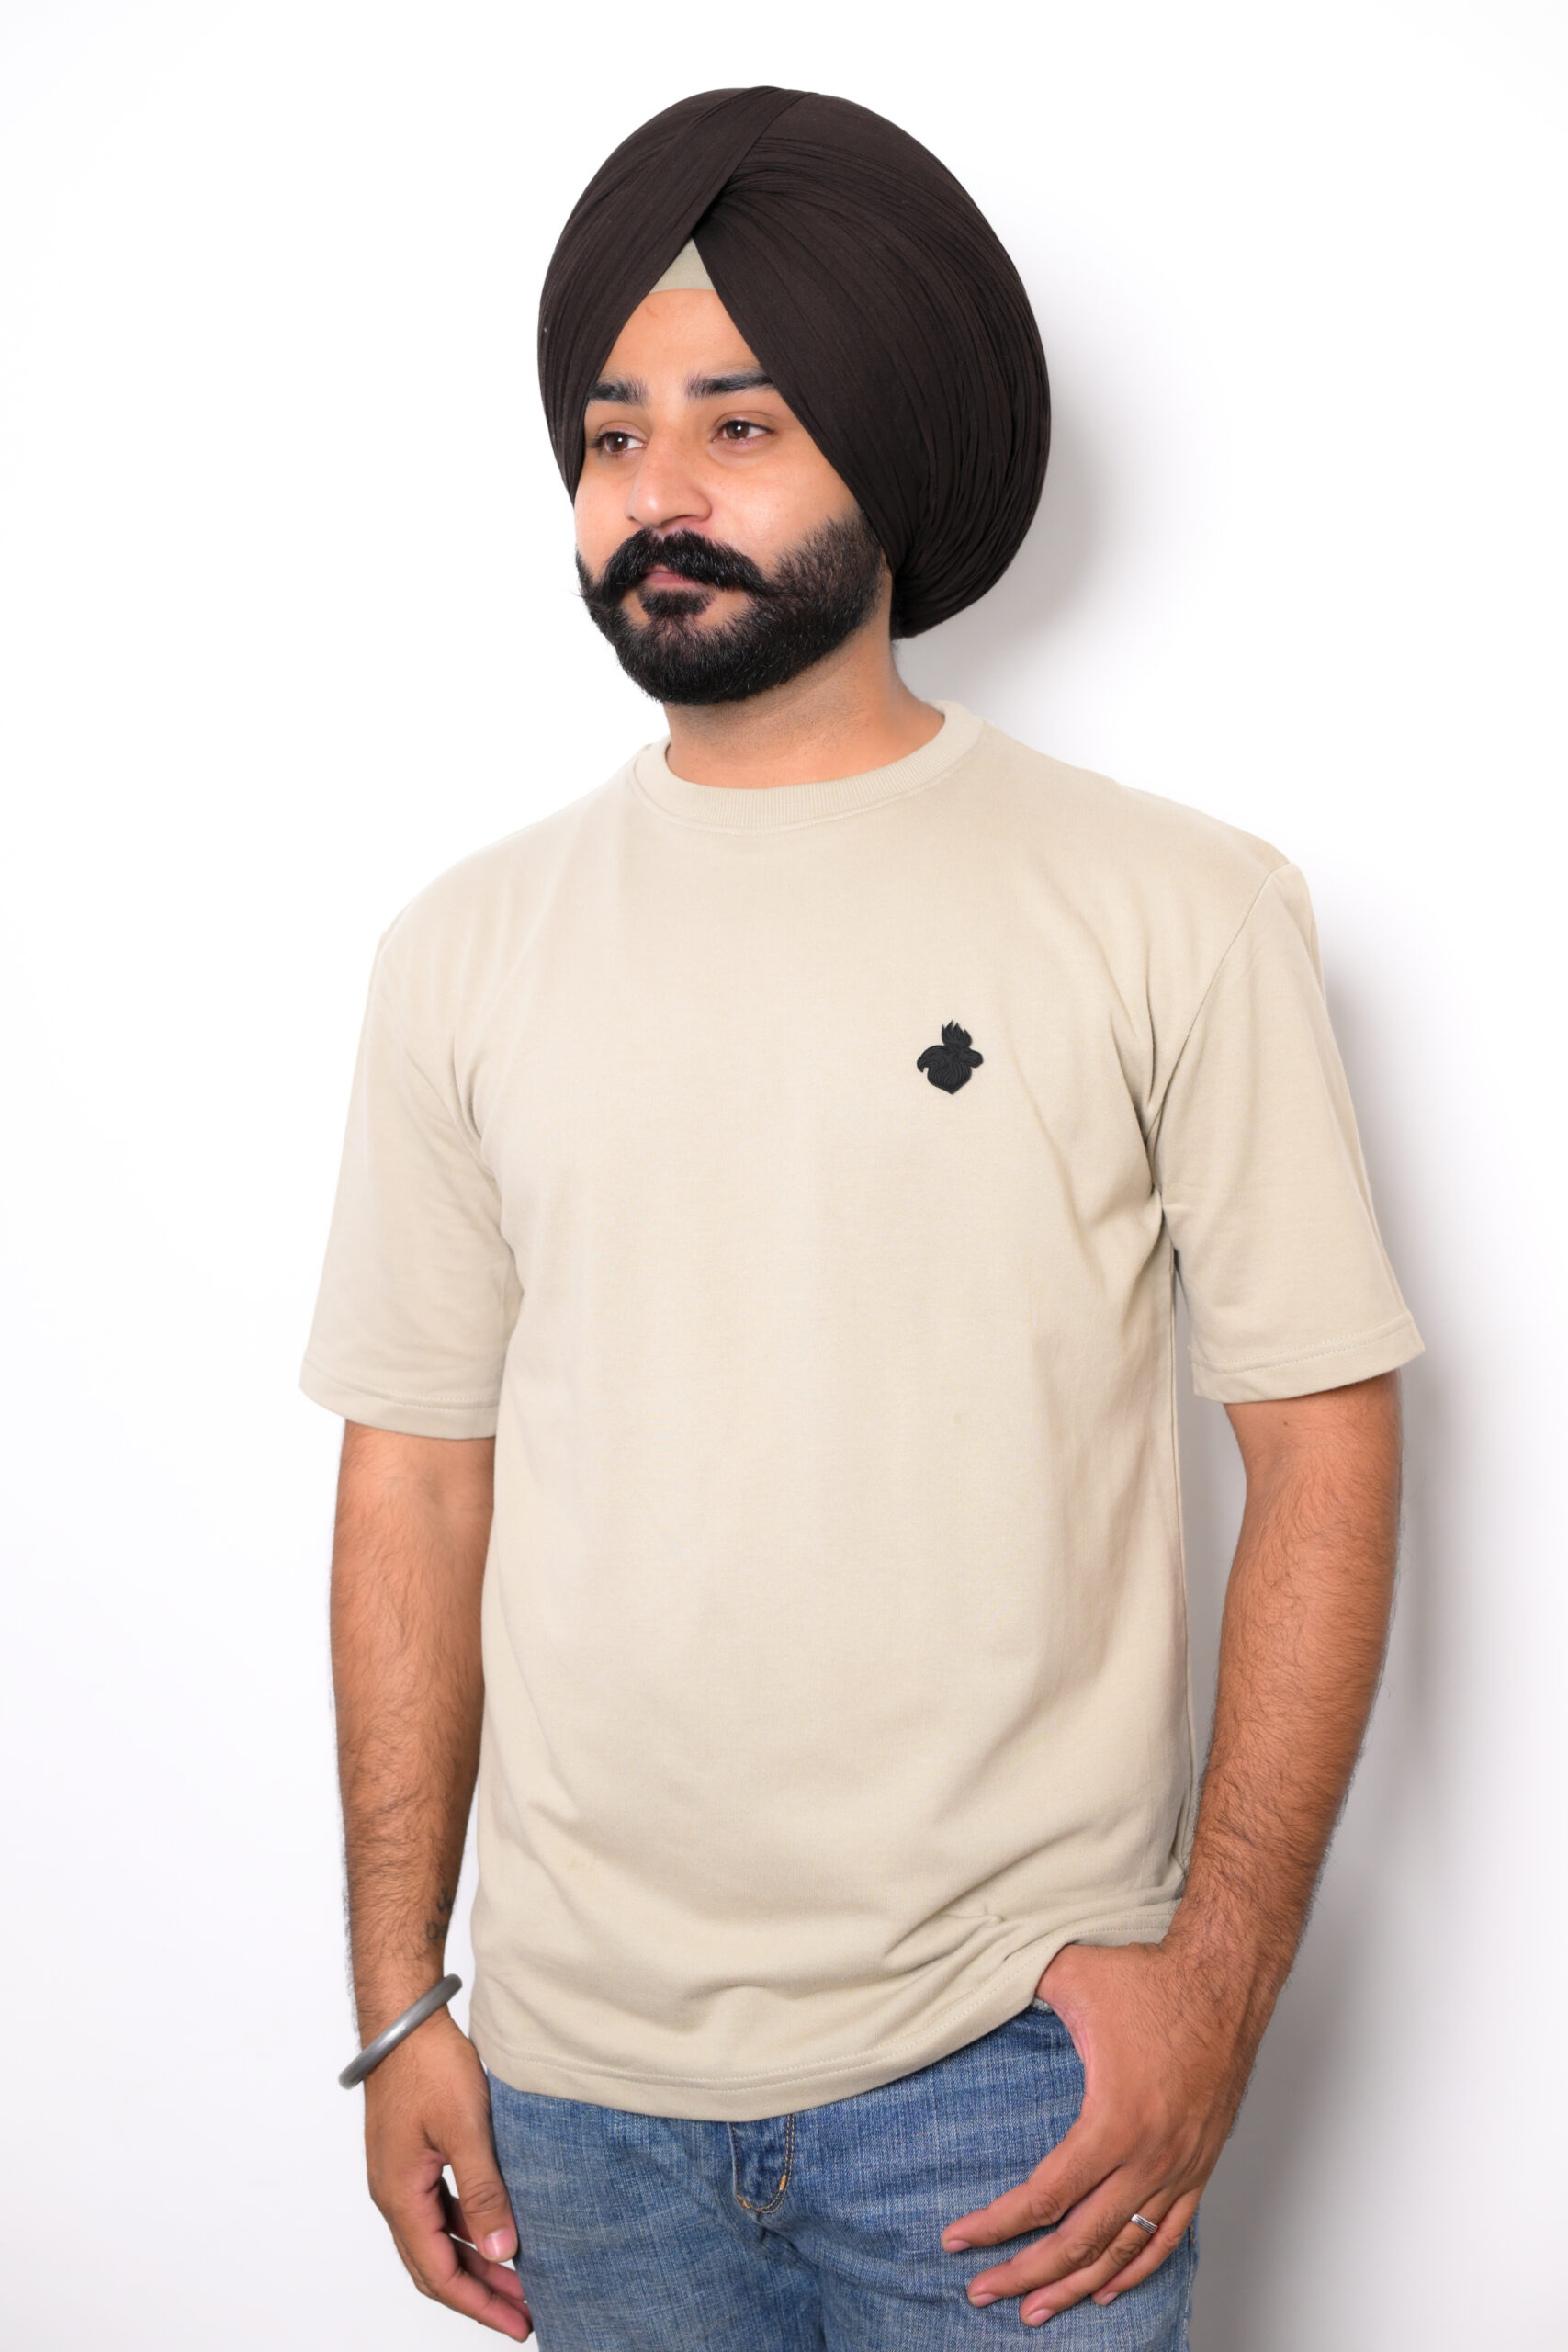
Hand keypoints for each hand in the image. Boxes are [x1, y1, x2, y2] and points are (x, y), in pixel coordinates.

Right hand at [362, 2007, 531, 2338]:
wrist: (404, 2019)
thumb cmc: (429, 2065)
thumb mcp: (465, 2129)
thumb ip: (484, 2193)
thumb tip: (503, 2253)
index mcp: (400, 2196)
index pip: (439, 2274)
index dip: (479, 2305)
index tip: (518, 2323)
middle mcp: (394, 2194)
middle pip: (435, 2266)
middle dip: (479, 2295)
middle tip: (523, 2315)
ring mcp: (401, 2176)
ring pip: (437, 2240)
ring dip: (475, 2263)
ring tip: (518, 2280)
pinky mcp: (412, 2157)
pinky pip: (438, 2211)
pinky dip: (467, 2230)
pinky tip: (495, 2230)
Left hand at [941, 1939, 1261, 2325]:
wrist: (1224, 1982)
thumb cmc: (1152, 1980)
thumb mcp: (1072, 1976)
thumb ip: (1018, 1985)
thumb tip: (975, 1982)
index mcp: (1113, 2121)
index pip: (1044, 2197)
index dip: (996, 2226)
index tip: (957, 2240)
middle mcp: (1148, 2158)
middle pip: (1078, 2241)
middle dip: (1024, 2273)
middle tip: (982, 2292)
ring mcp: (1177, 2169)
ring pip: (1121, 2251)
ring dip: (1075, 2286)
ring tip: (1035, 2310)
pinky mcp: (1199, 2167)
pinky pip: (1166, 2237)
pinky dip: (1134, 2271)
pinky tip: (1105, 2288)